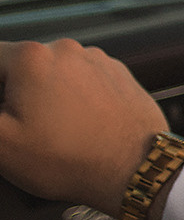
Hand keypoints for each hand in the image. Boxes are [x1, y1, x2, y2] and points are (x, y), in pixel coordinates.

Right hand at [0, 39, 168, 213]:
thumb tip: (1, 104)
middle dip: (14, 94)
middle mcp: (68, 50)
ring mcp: (98, 61)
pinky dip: (75, 98)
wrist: (136, 169)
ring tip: (54, 131)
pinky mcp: (119, 76)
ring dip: (45, 95)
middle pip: (22, 66)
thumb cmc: (69, 159)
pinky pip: (84, 82)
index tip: (4, 113)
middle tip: (24, 127)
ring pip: (54, 74)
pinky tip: (78, 126)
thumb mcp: (0, 142)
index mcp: (32, 57)